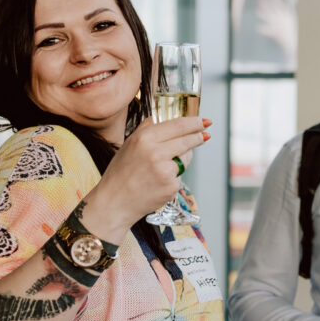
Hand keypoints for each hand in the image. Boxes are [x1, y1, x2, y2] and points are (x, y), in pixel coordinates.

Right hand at [81, 115, 211, 238]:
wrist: (115, 202)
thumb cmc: (120, 174)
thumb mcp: (128, 145)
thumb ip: (145, 129)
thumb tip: (159, 118)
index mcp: (144, 139)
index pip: (177, 125)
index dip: (195, 122)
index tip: (204, 121)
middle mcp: (156, 152)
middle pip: (187, 140)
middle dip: (198, 137)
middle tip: (205, 134)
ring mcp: (165, 170)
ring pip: (186, 158)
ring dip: (182, 159)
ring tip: (161, 167)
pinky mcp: (171, 186)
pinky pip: (179, 176)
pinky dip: (173, 178)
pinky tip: (158, 182)